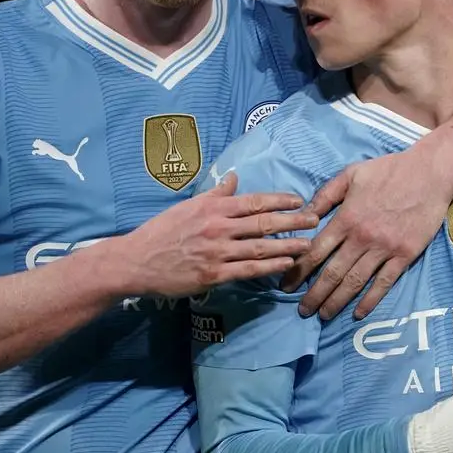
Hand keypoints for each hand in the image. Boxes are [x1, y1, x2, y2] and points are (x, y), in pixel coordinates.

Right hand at [115, 171, 318, 297]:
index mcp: (213, 208)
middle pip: (263, 223)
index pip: (253, 201)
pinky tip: (286, 265)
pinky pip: (248, 270)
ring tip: (309, 245)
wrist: (136, 260)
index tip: (299, 200)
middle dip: (292, 221)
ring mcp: (217, 252)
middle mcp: (218, 227)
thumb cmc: (162, 231)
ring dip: (288, 245)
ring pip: (260, 247)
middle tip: (315, 219)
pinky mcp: (213, 274)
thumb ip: (215, 193)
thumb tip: (234, 177)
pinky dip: (270, 267)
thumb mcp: (188, 206)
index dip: (280, 200)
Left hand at [281, 148, 452, 319]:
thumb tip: (303, 215)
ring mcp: (384, 248)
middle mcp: (362, 237)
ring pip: (355, 281)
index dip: (298, 271)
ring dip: (337, 301)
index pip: (315, 251)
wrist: (431, 172)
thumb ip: (326, 195)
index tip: (286, 285)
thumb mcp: (351, 174)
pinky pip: (384, 283)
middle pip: (332, 273)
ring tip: (324, 315)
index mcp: (346, 218)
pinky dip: (370, 300)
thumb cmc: (389, 170)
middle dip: (314, 294)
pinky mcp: (405, 255)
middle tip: (303, 310)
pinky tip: (358, 313)